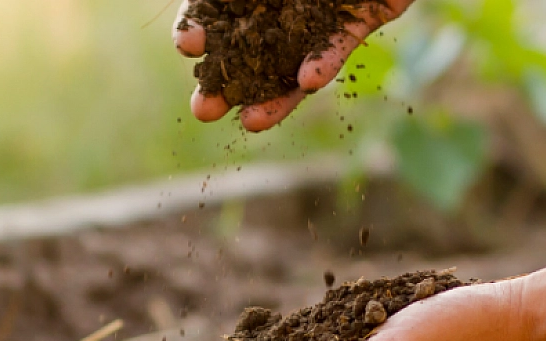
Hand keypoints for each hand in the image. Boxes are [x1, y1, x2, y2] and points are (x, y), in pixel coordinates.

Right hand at [174, 0, 413, 131]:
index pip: (214, 12)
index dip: (199, 29)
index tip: (187, 45)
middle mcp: (280, 7)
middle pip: (245, 52)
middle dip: (223, 85)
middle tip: (203, 111)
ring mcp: (317, 18)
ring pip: (289, 65)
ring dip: (271, 97)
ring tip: (252, 123)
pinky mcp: (358, 23)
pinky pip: (336, 49)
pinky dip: (321, 64)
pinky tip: (307, 80)